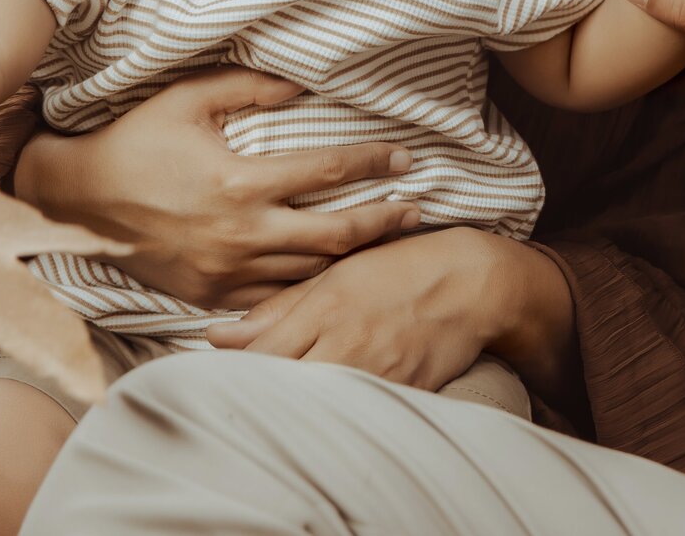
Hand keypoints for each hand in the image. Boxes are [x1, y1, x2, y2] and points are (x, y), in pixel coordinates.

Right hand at [14, 66, 419, 309]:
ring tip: (385, 241)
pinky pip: (272, 298)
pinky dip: (307, 288)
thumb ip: (252, 86)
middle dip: (381, 222)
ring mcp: (225, 271)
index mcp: (240, 181)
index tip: (405, 157)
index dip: (373, 163)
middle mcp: (240, 233)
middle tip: (416, 210)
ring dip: (352, 258)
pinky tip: (331, 276)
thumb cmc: (135, 139)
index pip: (327, 171)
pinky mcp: (209, 294)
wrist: (76, 201)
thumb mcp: (190, 98)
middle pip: (333, 235)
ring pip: (308, 273)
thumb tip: (306, 81)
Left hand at [206, 228, 523, 390]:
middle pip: (282, 388)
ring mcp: (376, 374)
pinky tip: (321, 413)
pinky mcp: (401, 395)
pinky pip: (355, 416)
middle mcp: (346, 344)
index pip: (260, 356)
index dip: (231, 372)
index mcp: (325, 309)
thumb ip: (278, 308)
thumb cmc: (398, 269)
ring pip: (314, 407)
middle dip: (256, 397)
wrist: (471, 282)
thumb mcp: (336, 276)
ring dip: (292, 409)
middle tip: (238, 400)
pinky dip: (334, 416)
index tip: (213, 378)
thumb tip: (218, 335)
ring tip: (276, 409)